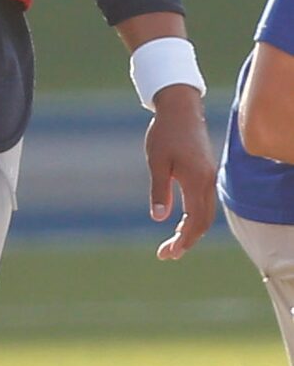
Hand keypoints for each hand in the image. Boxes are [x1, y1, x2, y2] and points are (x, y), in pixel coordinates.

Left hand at [145, 85, 215, 259]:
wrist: (180, 109)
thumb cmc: (165, 134)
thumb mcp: (157, 162)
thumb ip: (159, 190)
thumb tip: (159, 218)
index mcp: (196, 181)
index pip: (195, 221)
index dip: (182, 240)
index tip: (167, 254)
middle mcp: (207, 181)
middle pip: (203, 222)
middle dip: (186, 241)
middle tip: (166, 255)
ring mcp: (208, 177)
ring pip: (206, 213)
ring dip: (191, 231)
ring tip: (172, 245)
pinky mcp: (205, 173)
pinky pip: (204, 202)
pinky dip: (195, 218)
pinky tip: (180, 224)